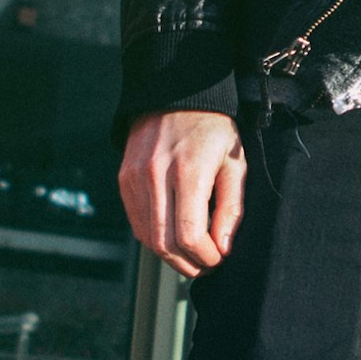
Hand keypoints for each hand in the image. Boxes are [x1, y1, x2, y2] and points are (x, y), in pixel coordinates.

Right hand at [119, 109, 244, 275]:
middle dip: (187, 264)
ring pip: (147, 236)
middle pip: (164, 242)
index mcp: (188, 172)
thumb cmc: (213, 129)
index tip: (218, 258)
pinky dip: (153, 237)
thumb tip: (222, 248)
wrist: (177, 93)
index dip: (204, 257)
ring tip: (190, 255)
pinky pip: (136, 221)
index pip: (188, 235)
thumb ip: (231, 209)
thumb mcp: (234, 164)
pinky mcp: (125, 178)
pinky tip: (172, 236)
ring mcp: (136, 177)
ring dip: (169, 255)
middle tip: (205, 266)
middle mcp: (156, 175)